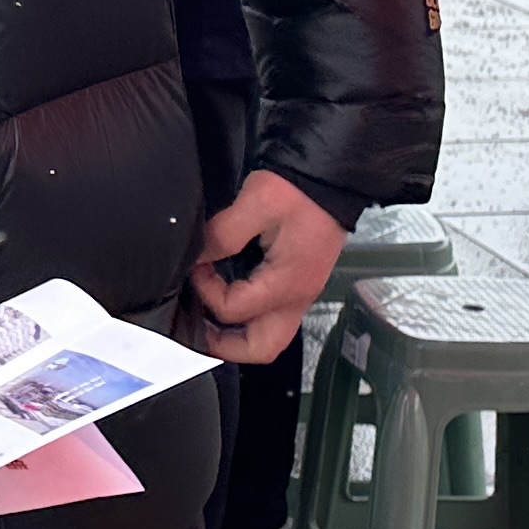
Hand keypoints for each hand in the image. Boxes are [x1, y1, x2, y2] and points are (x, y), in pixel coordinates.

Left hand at [184, 169, 342, 367]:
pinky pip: (273, 316)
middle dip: (225, 346)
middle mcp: (296, 297)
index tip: (196, 267)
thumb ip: (222, 234)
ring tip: (210, 316)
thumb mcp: (256, 203)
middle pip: (261, 348)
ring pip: (269, 337)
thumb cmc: (300, 191)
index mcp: (285, 283)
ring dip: (236, 335)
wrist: (331, 180)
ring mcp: (300, 293)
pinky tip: (230, 295)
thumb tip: (196, 257)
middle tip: (198, 326)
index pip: (234, 311)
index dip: (205, 292)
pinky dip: (248, 317)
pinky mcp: (299, 284)